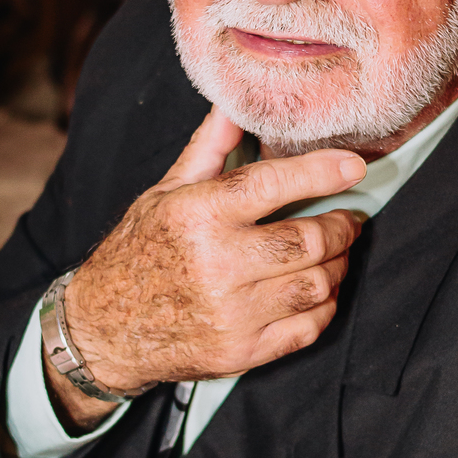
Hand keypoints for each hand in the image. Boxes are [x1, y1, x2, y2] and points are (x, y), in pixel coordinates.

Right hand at [47, 108, 364, 427]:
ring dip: (337, 267)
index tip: (354, 166)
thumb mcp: (164, 194)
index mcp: (198, 215)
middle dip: (342, 227)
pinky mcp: (240, 352)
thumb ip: (209, 150)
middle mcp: (216, 265)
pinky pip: (307, 328)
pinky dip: (324, 307)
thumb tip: (235, 104)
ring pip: (315, 286)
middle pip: (308, 241)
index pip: (273, 184)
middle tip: (349, 219)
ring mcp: (231, 314)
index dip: (322, 172)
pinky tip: (318, 292)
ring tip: (335, 254)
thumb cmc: (137, 252)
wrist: (102, 330)